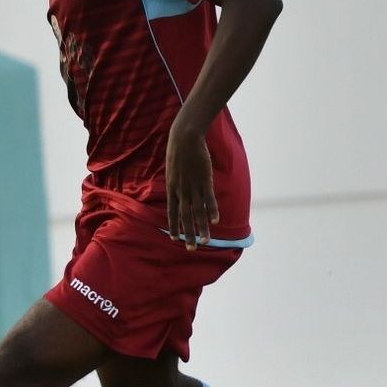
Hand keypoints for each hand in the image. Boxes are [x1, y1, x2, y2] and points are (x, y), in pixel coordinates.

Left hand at [165, 122, 217, 250]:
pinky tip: (214, 222)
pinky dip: (211, 211)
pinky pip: (208, 199)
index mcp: (172, 189)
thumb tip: (178, 191)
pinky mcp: (204, 180)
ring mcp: (193, 187)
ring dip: (201, 228)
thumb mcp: (172, 170)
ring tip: (205, 241)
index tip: (175, 239)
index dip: (174, 226)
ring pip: (197, 212)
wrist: (184, 138)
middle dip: (188, 234)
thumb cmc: (178, 152)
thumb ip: (175, 183)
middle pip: (185, 217)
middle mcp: (181, 191)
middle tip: (191, 249)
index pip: (172, 213)